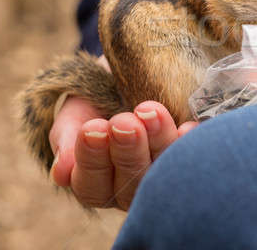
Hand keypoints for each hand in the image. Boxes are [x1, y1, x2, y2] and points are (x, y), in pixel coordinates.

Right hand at [49, 57, 197, 209]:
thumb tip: (62, 173)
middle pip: (129, 185)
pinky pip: (194, 159)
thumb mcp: (78, 110)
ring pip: (161, 172)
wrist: (135, 70)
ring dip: (158, 142)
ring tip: (152, 112)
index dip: (92, 159)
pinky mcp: (192, 157)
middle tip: (125, 121)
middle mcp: (131, 187)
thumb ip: (67, 137)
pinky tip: (187, 127)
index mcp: (97, 183)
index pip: (91, 185)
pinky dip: (191, 143)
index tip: (93, 127)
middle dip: (127, 150)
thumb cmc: (99, 96)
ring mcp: (164, 174)